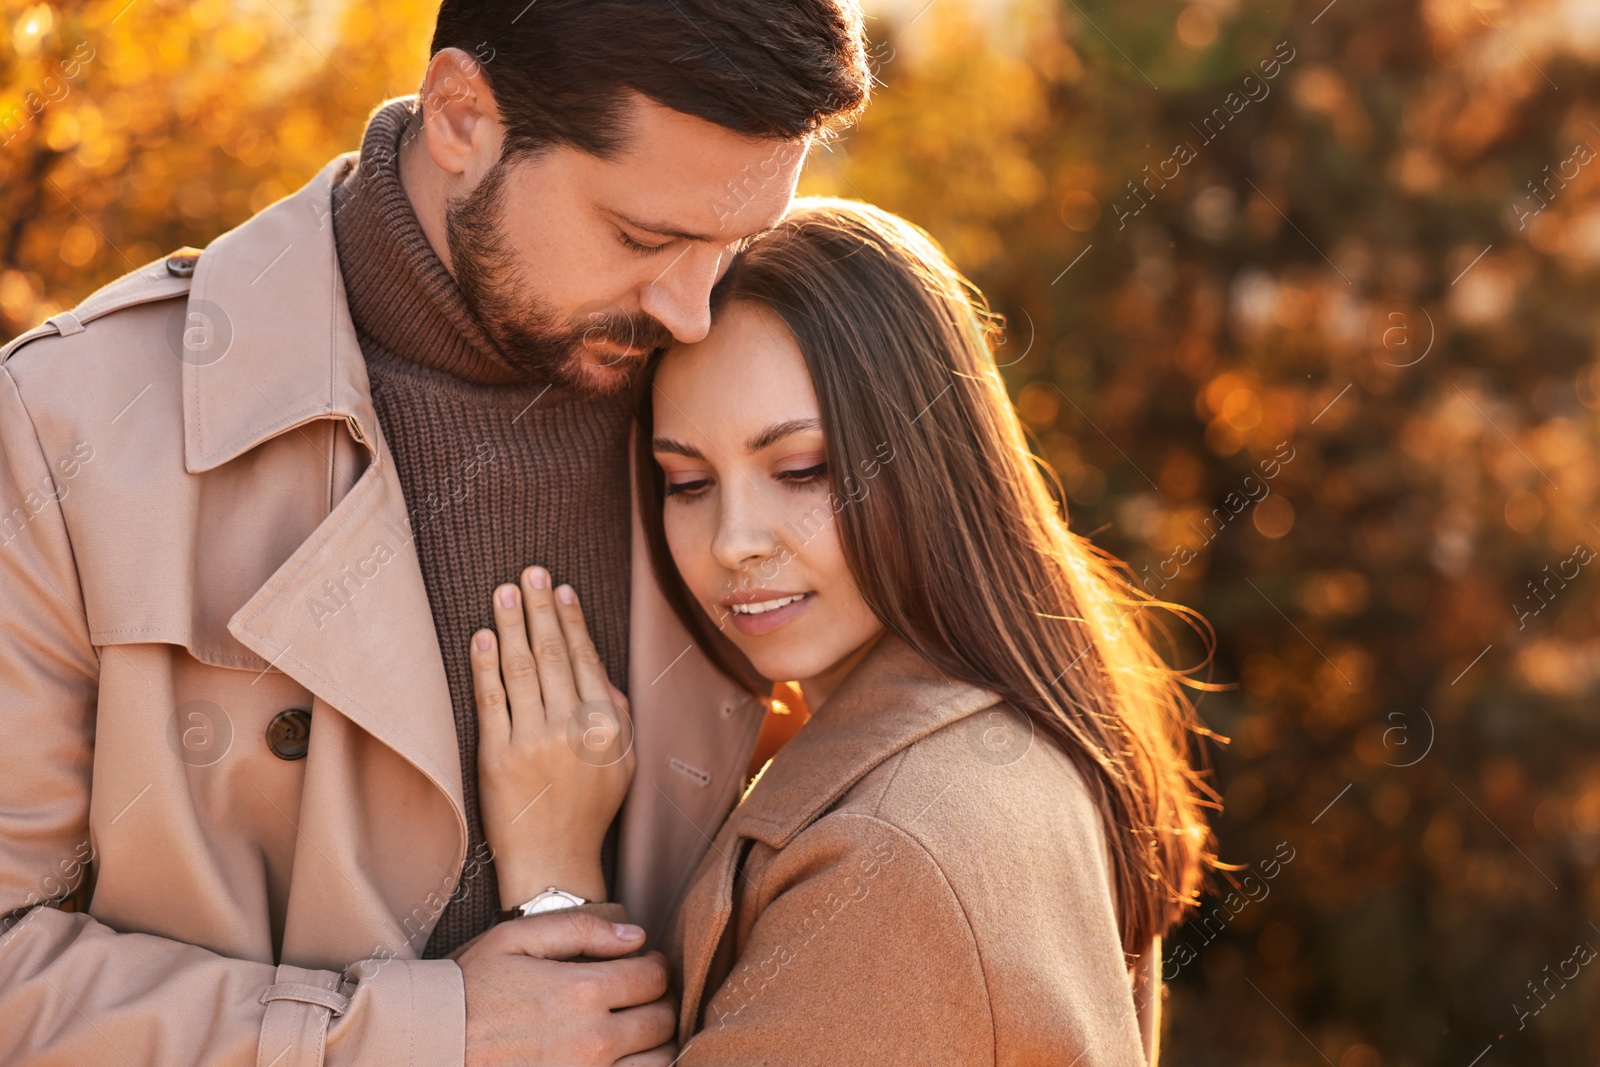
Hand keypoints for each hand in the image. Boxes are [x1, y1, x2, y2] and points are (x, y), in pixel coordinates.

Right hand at [458, 910, 676, 1066]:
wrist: (432, 1044)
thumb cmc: (470, 988)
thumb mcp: (515, 939)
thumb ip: (582, 931)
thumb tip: (636, 936)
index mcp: (581, 991)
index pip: (655, 978)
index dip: (656, 965)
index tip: (644, 963)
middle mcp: (592, 1039)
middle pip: (662, 1020)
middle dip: (661, 1001)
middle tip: (642, 994)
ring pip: (659, 1061)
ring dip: (656, 1041)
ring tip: (637, 1028)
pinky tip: (622, 1056)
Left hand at [472, 566, 634, 906]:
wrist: (554, 861)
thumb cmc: (591, 809)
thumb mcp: (625, 762)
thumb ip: (616, 711)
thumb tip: (596, 664)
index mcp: (607, 727)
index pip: (586, 659)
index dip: (572, 620)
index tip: (562, 589)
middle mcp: (572, 729)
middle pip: (553, 654)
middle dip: (541, 608)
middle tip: (531, 572)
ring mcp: (532, 741)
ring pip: (521, 669)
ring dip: (511, 624)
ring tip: (505, 591)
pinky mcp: (497, 756)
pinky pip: (490, 701)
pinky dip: (484, 665)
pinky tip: (482, 636)